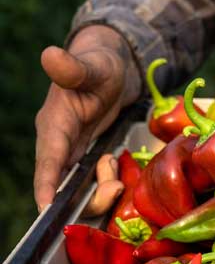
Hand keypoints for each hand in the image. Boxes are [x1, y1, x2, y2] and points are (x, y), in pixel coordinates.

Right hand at [34, 26, 141, 210]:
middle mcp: (58, 142)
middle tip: (116, 186)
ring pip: (77, 186)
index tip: (46, 209)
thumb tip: (50, 54)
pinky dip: (104, 184)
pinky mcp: (83, 155)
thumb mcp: (92, 65)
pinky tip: (117, 173)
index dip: (46, 184)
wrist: (111, 69)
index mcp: (54, 123)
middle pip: (62, 183)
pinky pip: (89, 180)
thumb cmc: (100, 64)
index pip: (48, 158)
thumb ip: (73, 68)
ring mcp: (70, 151)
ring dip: (100, 190)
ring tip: (118, 174)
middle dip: (87, 195)